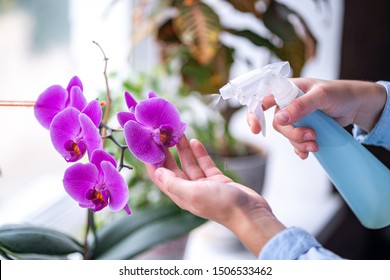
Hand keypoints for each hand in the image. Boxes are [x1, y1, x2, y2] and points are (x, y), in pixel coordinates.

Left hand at [146, 136, 284, 255]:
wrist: (249, 212)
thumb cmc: (221, 205)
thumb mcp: (193, 193)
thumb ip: (174, 183)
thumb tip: (157, 172)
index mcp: (180, 195)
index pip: (160, 177)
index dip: (152, 162)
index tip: (147, 145)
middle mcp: (189, 190)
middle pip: (173, 168)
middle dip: (166, 152)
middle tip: (161, 134)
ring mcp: (204, 185)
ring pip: (189, 163)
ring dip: (183, 149)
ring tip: (177, 132)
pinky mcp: (216, 180)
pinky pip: (204, 164)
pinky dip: (199, 153)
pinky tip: (195, 141)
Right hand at [248, 78, 386, 158]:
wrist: (357, 106)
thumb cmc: (340, 93)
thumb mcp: (322, 95)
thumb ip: (301, 105)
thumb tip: (280, 118)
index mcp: (287, 89)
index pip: (262, 99)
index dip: (255, 114)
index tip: (256, 130)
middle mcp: (288, 103)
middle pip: (277, 123)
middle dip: (292, 134)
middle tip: (311, 135)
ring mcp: (295, 117)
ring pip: (286, 135)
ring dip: (299, 142)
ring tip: (316, 144)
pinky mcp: (303, 128)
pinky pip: (294, 143)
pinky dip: (301, 149)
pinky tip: (309, 151)